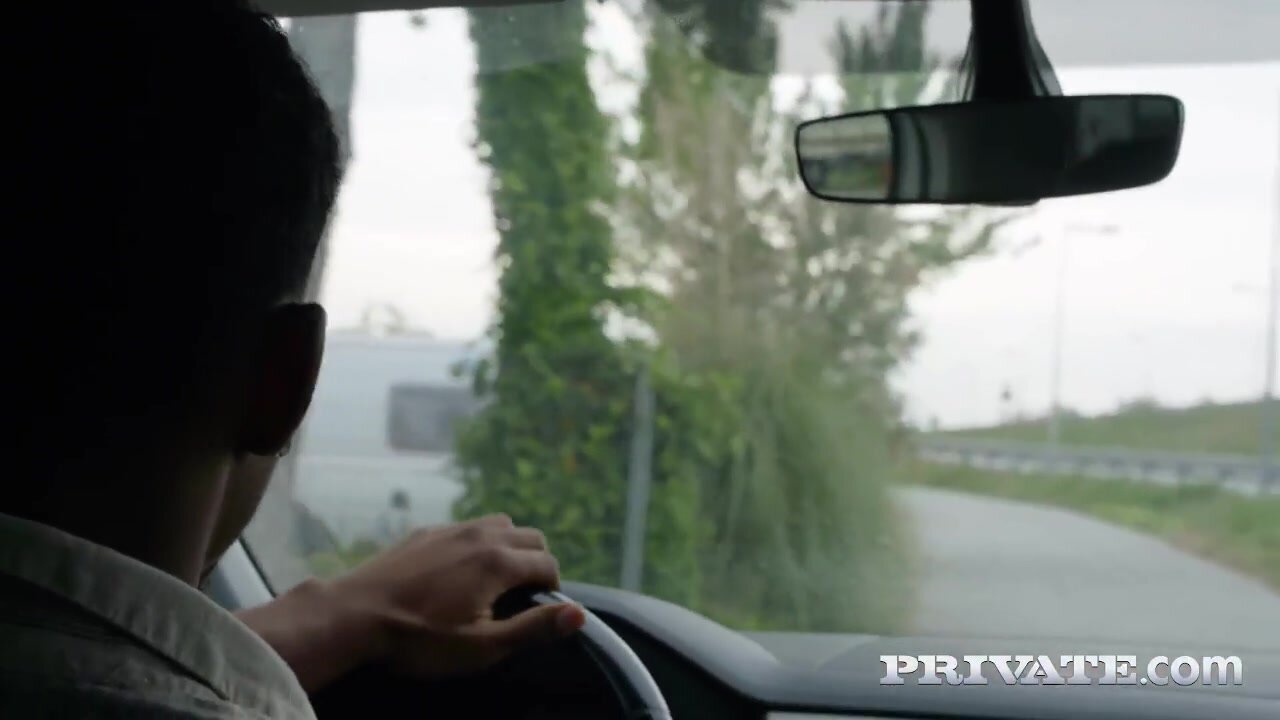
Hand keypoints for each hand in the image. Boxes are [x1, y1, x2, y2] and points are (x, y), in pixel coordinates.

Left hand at [331, 513, 586, 677]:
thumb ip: (533, 628)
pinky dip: (478, 543)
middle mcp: (480, 534)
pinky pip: (467, 527)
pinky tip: (458, 572)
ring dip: (510, 547)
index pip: (549, 564)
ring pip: (500, 524)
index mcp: (499, 561)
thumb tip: (579, 615)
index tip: (538, 613)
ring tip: (495, 582)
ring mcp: (451, 529)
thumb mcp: (482, 647)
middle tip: (522, 599)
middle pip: (531, 537)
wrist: (353, 616)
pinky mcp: (425, 532)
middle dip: (537, 564)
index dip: (552, 590)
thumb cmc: (419, 640)